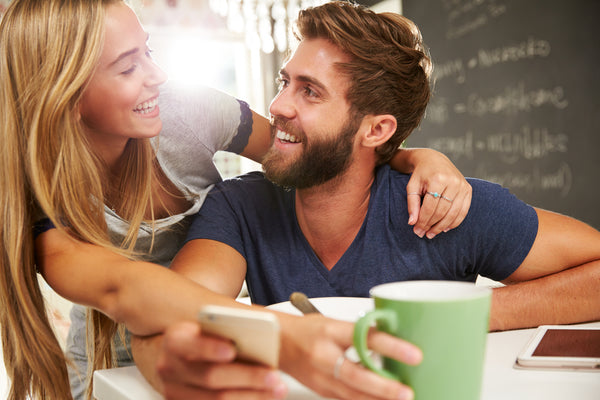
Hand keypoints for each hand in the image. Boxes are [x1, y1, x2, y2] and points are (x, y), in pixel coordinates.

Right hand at [155, 321, 287, 399]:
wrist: (179, 360)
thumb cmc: (201, 340)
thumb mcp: (207, 329)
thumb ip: (225, 331)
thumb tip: (259, 335)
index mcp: (176, 340)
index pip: (189, 343)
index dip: (209, 348)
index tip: (232, 349)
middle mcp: (170, 368)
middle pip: (211, 376)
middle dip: (247, 376)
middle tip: (273, 375)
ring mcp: (176, 391)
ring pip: (217, 399)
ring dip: (252, 395)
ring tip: (277, 389)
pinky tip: (263, 397)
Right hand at [278, 314, 421, 399]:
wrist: (277, 344)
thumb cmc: (306, 330)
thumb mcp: (334, 323)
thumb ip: (360, 332)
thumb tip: (392, 340)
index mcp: (330, 332)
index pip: (365, 338)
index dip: (391, 347)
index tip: (414, 355)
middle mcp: (324, 356)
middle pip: (357, 375)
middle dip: (385, 388)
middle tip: (407, 392)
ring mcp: (320, 377)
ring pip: (352, 395)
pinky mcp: (321, 391)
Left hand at [404, 149, 471, 237]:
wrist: (435, 160)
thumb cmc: (421, 175)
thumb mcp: (412, 187)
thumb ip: (412, 204)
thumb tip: (412, 223)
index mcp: (437, 179)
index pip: (430, 207)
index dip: (423, 221)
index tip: (416, 230)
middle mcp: (453, 182)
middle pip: (442, 211)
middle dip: (432, 225)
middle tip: (423, 234)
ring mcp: (463, 186)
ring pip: (453, 213)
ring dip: (442, 227)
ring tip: (432, 234)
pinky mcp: (468, 190)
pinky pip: (463, 211)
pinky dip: (454, 222)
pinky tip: (445, 228)